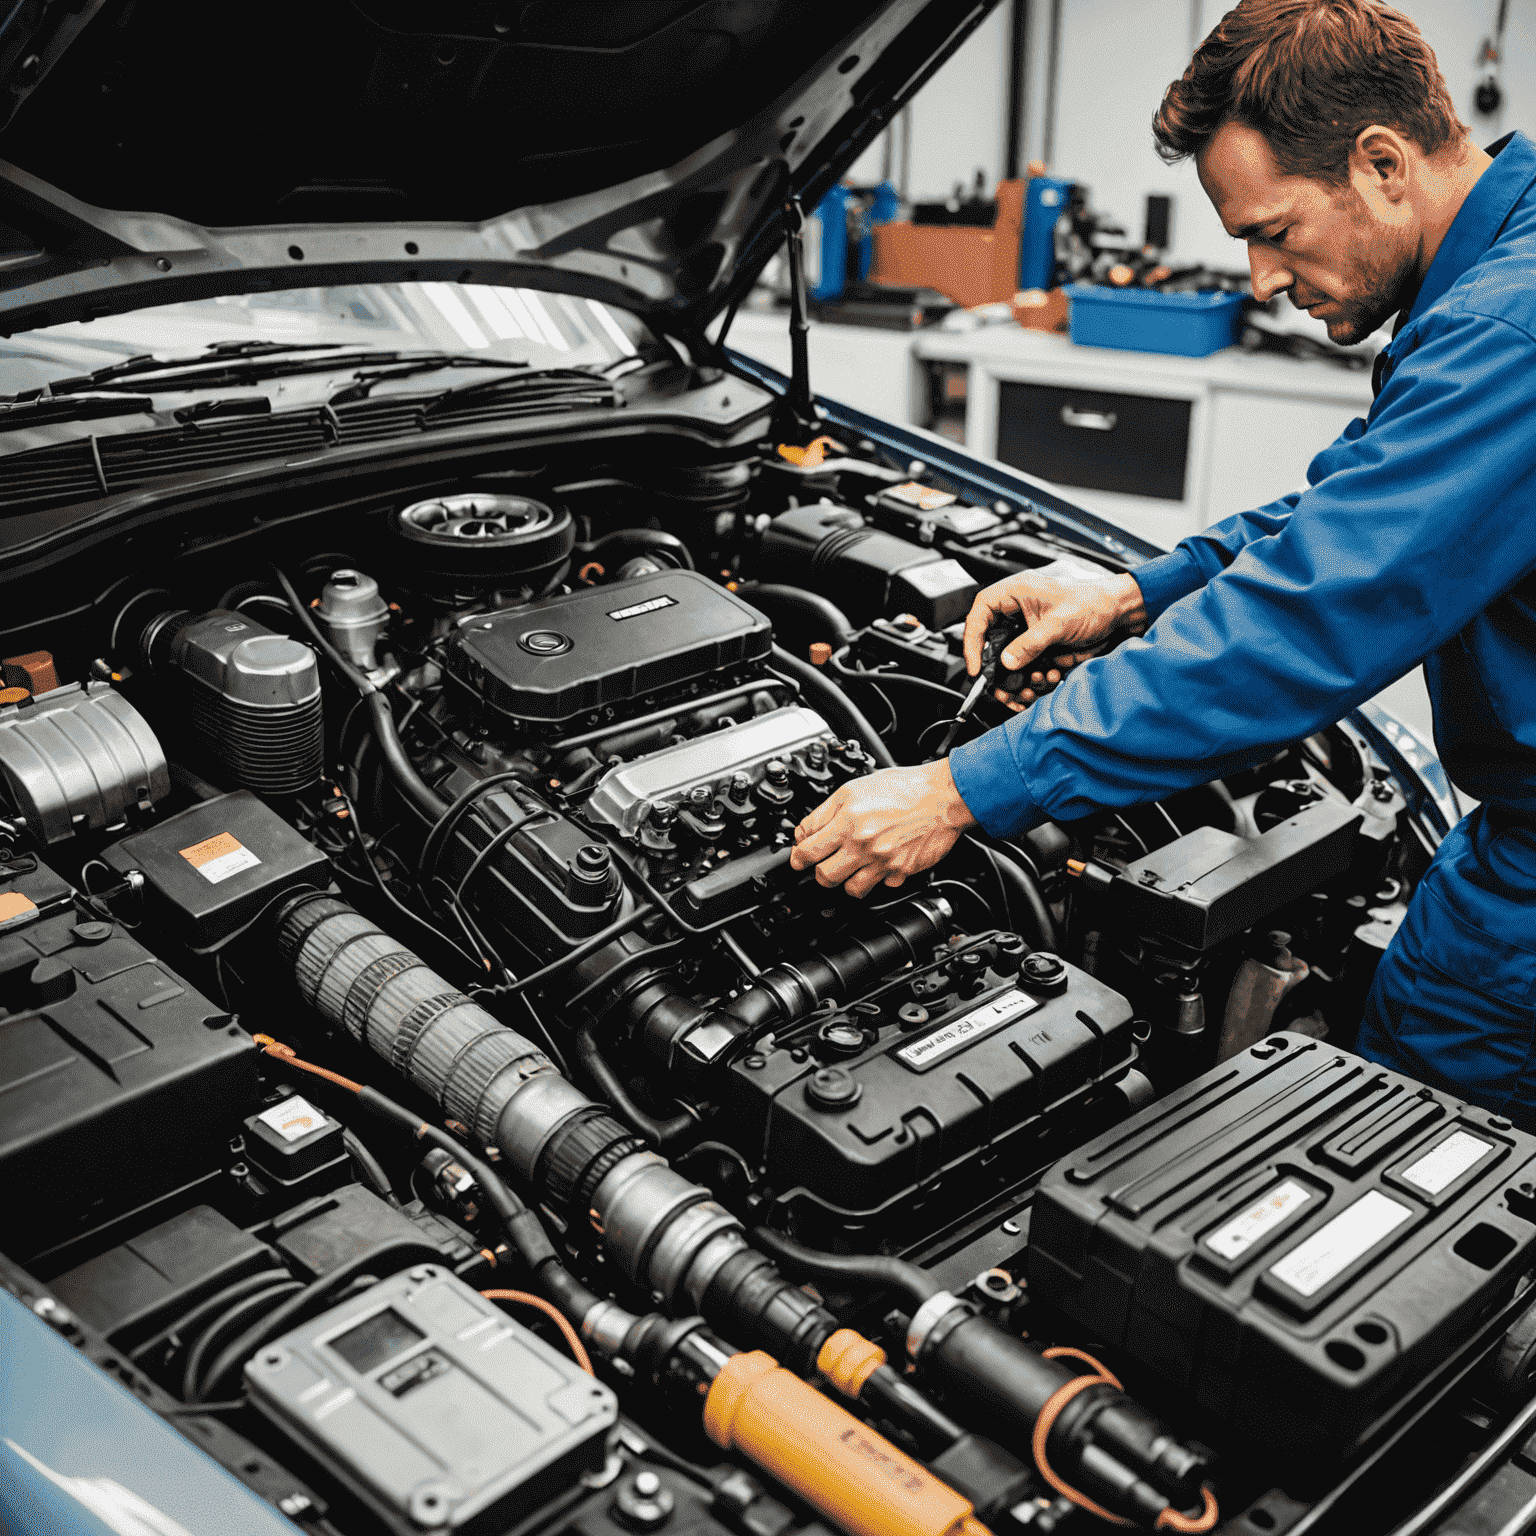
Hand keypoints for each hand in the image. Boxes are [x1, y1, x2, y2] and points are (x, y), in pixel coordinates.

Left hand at [789, 760, 976, 897]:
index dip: (797, 858)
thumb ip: (824, 812)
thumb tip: (803, 831)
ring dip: (847, 881)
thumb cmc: (903, 788)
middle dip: (820, 872)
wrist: (943, 797)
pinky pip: (882, 887)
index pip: (808, 851)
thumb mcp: (853, 788)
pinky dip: (879, 880)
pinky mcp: (901, 872)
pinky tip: (880, 865)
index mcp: (847, 822)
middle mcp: (863, 845)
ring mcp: (883, 861)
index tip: (798, 860)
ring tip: (852, 868)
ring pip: (851, 889)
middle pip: (825, 877)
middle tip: (824, 865)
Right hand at [962, 565, 1147, 709]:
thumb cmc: (1095, 602)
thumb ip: (1030, 643)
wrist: (1120, 615)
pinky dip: (1034, 679)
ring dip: (1019, 678)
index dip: (972, 638)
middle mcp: (1019, 611)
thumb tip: (1007, 662)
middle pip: (991, 642)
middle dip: (998, 669)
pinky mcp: (1039, 647)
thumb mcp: (1058, 623)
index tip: (975, 664)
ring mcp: (1029, 631)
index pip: (981, 612)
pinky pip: (1027, 667)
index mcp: (1017, 592)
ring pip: (1009, 660)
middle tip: (1003, 687)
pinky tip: (1050, 676)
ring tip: (1036, 683)